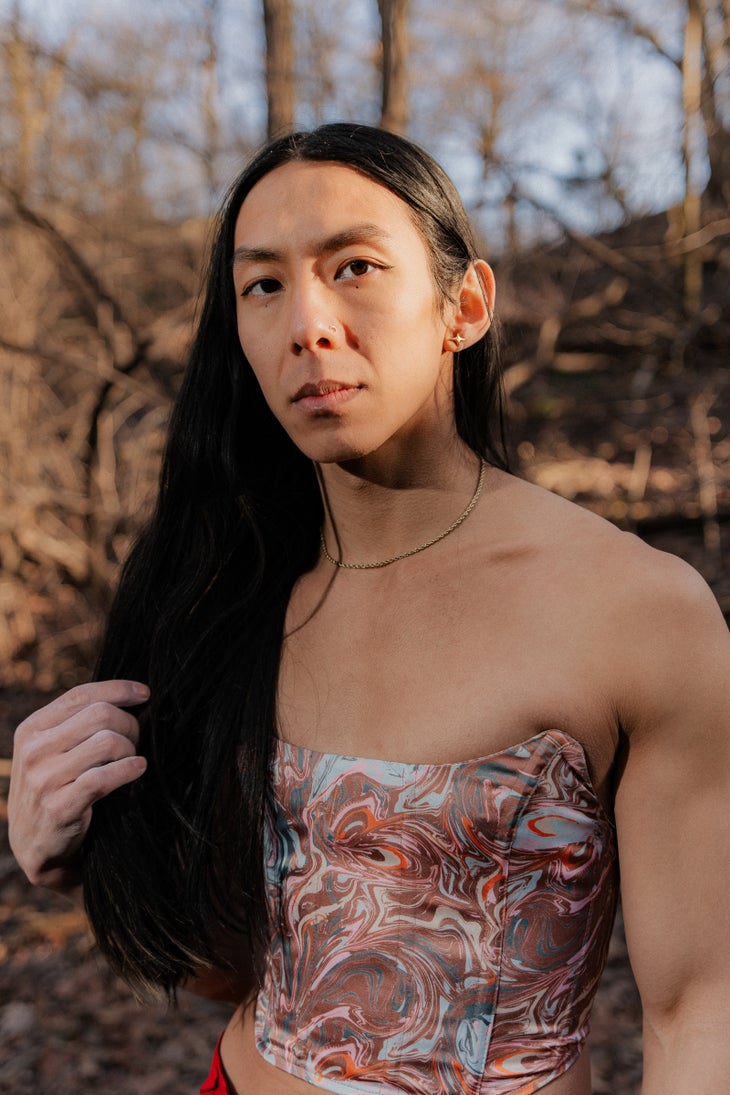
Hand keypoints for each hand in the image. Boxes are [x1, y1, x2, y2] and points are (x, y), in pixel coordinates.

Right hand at [8, 680, 148, 893]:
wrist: (36, 846)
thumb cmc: (55, 788)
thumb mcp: (52, 750)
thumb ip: (77, 723)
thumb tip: (128, 695)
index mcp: (31, 729)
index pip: (81, 695)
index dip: (118, 690)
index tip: (145, 693)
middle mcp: (33, 751)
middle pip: (100, 714)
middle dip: (129, 723)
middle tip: (137, 738)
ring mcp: (44, 780)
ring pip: (107, 742)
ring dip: (130, 748)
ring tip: (132, 758)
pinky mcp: (59, 807)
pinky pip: (105, 777)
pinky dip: (129, 770)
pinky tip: (137, 769)